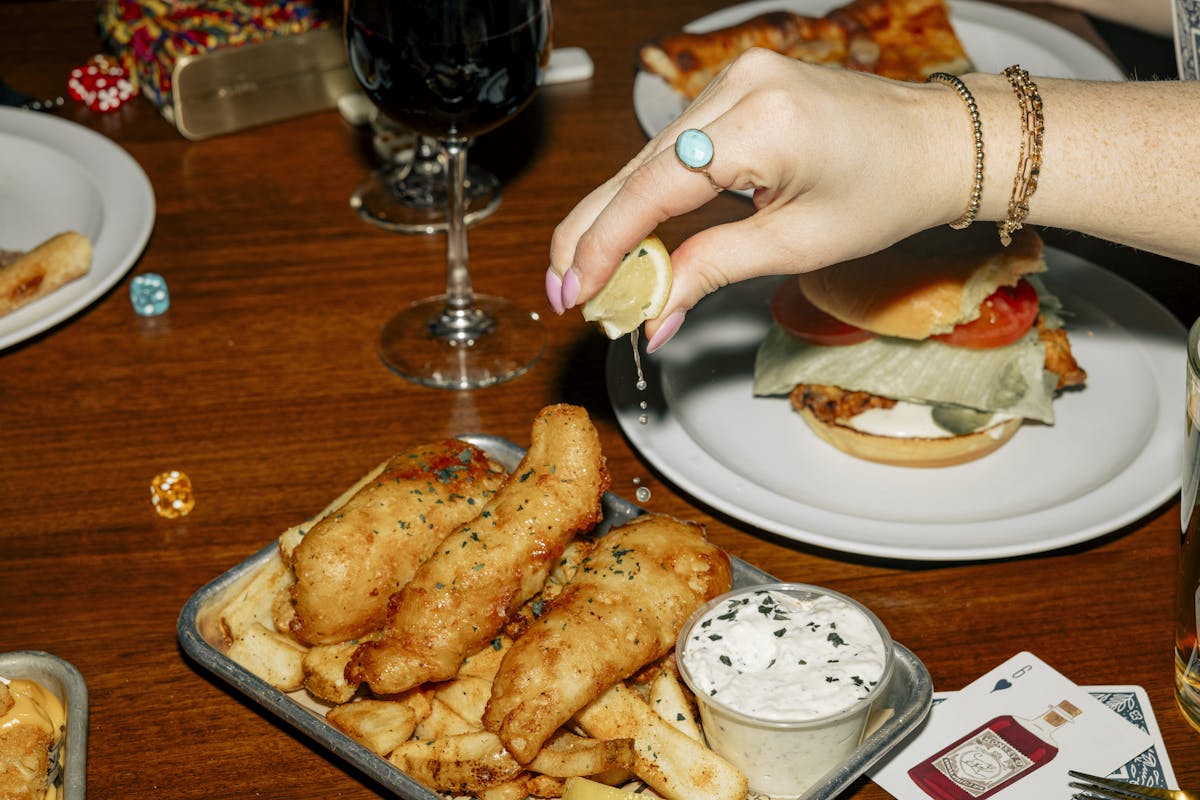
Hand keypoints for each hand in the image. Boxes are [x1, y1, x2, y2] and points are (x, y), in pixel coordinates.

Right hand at [547, 49, 966, 349]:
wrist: (935, 143)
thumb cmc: (885, 191)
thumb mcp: (797, 246)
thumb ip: (712, 269)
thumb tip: (654, 313)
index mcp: (761, 123)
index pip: (652, 190)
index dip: (603, 246)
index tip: (574, 291)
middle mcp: (739, 87)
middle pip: (636, 168)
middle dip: (592, 233)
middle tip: (562, 287)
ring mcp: (736, 80)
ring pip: (647, 157)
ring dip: (614, 217)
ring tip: (586, 272)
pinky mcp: (737, 88)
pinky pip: (674, 146)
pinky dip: (648, 193)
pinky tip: (626, 233)